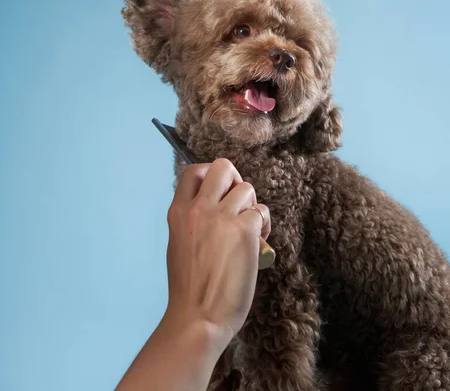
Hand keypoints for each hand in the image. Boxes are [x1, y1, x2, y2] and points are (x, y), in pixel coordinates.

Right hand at [164, 158, 270, 348]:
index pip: (194, 171)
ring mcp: (222, 217)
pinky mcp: (244, 231)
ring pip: (247, 189)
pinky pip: (261, 213)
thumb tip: (214, 206)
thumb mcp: (179, 242)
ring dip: (252, 206)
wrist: (198, 316)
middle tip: (237, 205)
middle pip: (223, 166)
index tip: (219, 193)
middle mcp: (199, 208)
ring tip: (250, 229)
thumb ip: (193, 219)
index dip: (211, 176)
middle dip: (235, 181)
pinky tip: (259, 244)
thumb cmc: (189, 288)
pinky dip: (264, 226)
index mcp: (178, 212)